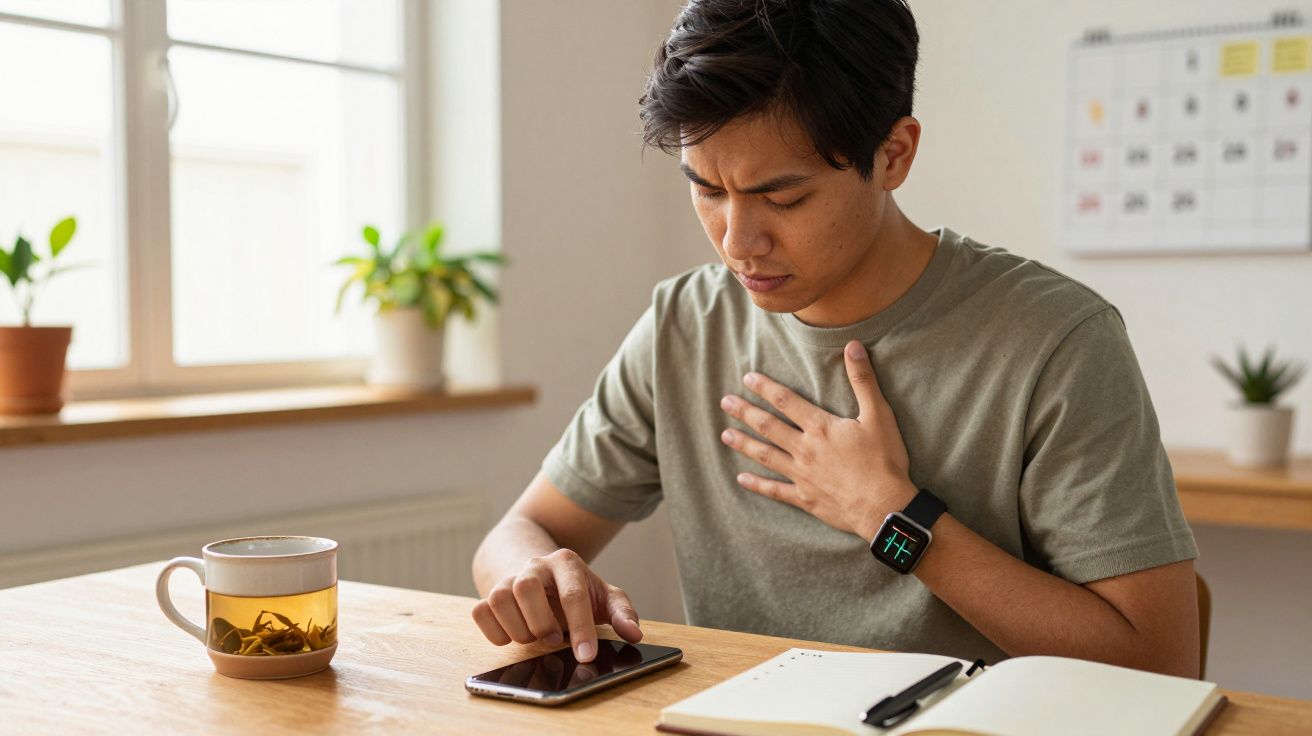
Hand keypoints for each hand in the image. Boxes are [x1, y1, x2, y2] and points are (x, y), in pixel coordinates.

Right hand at [470, 548, 641, 662]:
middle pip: (526, 587)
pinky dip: (495, 631)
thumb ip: (622, 613)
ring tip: (535, 635)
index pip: (573, 594)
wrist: (542, 574)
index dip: (581, 628)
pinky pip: (480, 611)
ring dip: (518, 628)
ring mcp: (508, 578)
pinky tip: (513, 634)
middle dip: (541, 622)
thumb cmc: (577, 590)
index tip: (587, 656)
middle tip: (554, 639)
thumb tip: (633, 634)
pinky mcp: (488, 593)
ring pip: (499, 598)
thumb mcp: (605, 597)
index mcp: (566, 563)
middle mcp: (534, 566)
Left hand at [719, 340, 916, 539]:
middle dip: (745, 412)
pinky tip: (741, 479)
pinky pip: (775, 490)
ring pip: (766, 455)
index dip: (766, 388)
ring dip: (744, 444)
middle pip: (768, 426)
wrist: (885, 507)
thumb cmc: (884, 460)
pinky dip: (757, 485)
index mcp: (820, 427)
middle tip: (725, 403)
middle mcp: (805, 449)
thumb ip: (863, 380)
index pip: (786, 401)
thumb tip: (853, 346)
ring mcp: (802, 475)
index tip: (747, 378)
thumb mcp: (879, 415)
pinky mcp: (805, 498)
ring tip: (725, 435)